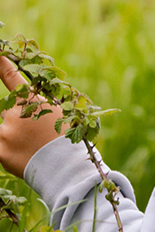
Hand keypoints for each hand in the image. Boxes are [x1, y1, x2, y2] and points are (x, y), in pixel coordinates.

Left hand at [0, 55, 64, 178]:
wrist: (66, 167)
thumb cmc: (70, 142)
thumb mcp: (64, 116)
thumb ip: (43, 108)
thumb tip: (28, 106)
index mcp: (34, 101)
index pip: (12, 77)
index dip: (1, 64)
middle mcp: (16, 113)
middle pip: (7, 111)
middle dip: (18, 121)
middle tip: (36, 136)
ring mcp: (5, 132)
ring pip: (3, 130)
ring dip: (14, 138)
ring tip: (33, 150)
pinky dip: (8, 150)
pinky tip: (21, 156)